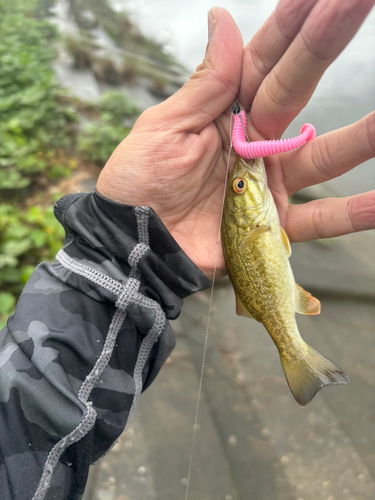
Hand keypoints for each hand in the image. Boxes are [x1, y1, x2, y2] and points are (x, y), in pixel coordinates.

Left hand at [97, 0, 374, 278]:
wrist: (135, 245)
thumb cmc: (139, 186)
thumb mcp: (163, 129)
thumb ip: (204, 84)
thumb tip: (222, 19)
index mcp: (224, 114)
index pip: (263, 61)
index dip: (291, 26)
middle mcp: (255, 143)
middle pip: (297, 90)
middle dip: (325, 46)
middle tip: (359, 2)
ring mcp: (269, 184)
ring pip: (323, 154)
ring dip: (361, 135)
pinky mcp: (274, 224)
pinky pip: (320, 218)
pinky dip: (354, 212)